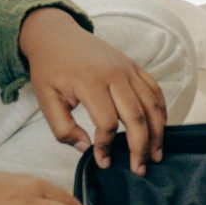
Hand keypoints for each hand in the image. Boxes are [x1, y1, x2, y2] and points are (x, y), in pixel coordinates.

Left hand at [20, 8, 167, 173]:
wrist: (56, 35)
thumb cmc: (49, 69)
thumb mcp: (45, 99)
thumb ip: (62, 128)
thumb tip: (85, 148)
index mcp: (89, 82)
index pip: (107, 122)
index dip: (106, 146)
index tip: (103, 162)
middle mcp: (114, 74)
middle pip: (136, 115)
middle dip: (140, 146)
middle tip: (140, 169)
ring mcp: (127, 68)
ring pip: (151, 104)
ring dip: (157, 132)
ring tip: (156, 154)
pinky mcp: (133, 66)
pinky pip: (154, 89)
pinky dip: (161, 110)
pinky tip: (160, 128)